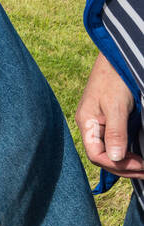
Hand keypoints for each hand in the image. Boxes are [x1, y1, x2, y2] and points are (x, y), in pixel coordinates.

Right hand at [75, 53, 142, 176]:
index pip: (97, 155)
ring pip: (109, 152)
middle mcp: (91, 127)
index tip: (141, 165)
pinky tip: (138, 156)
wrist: (117, 58)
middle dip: (124, 167)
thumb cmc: (114, 78)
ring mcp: (100, 124)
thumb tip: (115, 158)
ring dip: (127, 162)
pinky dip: (127, 153)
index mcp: (86, 123)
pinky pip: (115, 143)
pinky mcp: (110, 121)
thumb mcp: (115, 106)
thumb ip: (115, 133)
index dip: (118, 164)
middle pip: (103, 156)